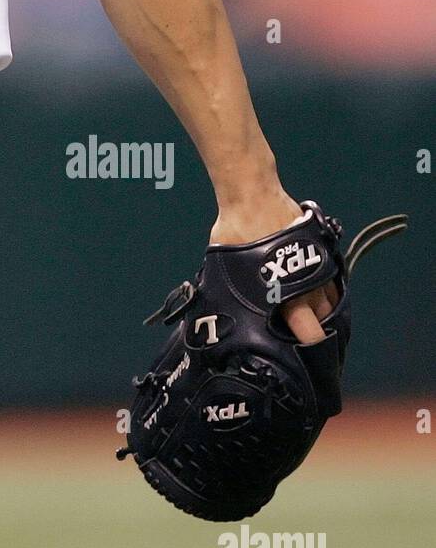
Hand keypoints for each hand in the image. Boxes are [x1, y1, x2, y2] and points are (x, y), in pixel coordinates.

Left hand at [210, 189, 338, 344]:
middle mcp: (306, 284)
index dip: (307, 346)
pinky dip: (325, 287)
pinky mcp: (322, 250)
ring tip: (309, 317)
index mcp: (284, 294)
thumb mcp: (225, 265)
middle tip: (304, 338)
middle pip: (323, 320)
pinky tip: (315, 291)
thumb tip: (217, 306)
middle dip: (316, 331)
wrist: (253, 194)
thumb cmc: (236, 229)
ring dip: (321, 309)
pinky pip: (330, 277)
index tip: (299, 354)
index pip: (308, 332)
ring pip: (329, 300)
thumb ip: (232, 289)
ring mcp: (317, 266)